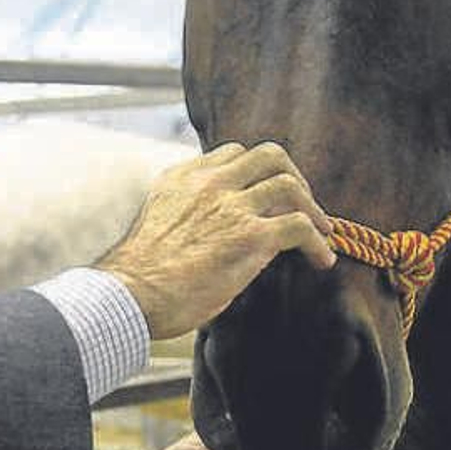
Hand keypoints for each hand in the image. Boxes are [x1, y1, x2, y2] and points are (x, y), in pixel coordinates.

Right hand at [97, 141, 333, 339]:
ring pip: (289, 184)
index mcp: (181, 178)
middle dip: (293, 176)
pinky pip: (300, 227)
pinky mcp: (250, 236)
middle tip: (301, 203)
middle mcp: (208, 183)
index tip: (266, 194)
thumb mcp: (157, 223)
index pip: (231, 154)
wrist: (129, 295)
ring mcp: (231, 206)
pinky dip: (317, 243)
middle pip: (268, 154)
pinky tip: (321, 260)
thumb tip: (213, 232)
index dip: (257, 173)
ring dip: (312, 208)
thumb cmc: (136, 276)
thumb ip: (186, 213)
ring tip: (321, 231)